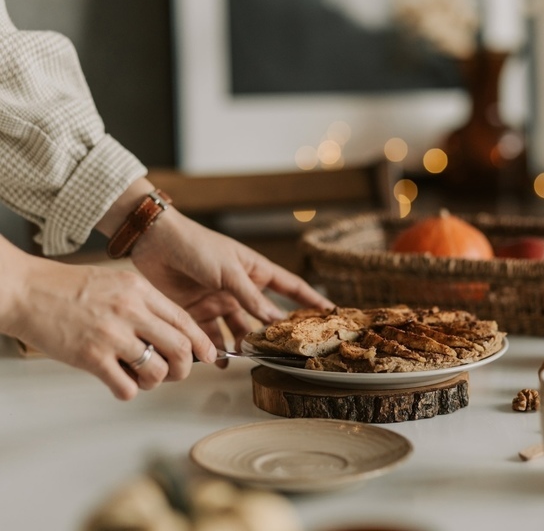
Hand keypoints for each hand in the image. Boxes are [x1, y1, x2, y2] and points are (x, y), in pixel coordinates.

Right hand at [0, 237, 216, 399]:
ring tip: (142, 377)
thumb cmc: (66, 287)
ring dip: (155, 381)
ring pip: (158, 371)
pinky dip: (129, 391)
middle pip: (180, 347)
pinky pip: (127, 387)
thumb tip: (170, 331)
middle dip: (184, 367)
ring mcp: (111, 335)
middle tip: (176, 373)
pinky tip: (119, 383)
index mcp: (139, 290)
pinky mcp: (91, 357)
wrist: (25, 290)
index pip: (185, 320)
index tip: (208, 355)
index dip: (201, 342)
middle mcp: (131, 311)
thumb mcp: (116, 282)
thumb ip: (144, 303)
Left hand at [129, 207, 334, 347]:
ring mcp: (219, 301)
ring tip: (247, 358)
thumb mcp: (229, 270)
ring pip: (238, 329)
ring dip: (243, 344)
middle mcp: (240, 289)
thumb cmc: (197, 245)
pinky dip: (214, 348)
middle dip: (273, 333)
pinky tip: (218, 359)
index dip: (310, 299)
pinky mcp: (196, 311)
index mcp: (255, 271)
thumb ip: (250, 296)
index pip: (290, 287)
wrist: (155, 242)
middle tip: (284, 351)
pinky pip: (210, 334)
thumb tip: (274, 319)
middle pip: (264, 315)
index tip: (330, 312)